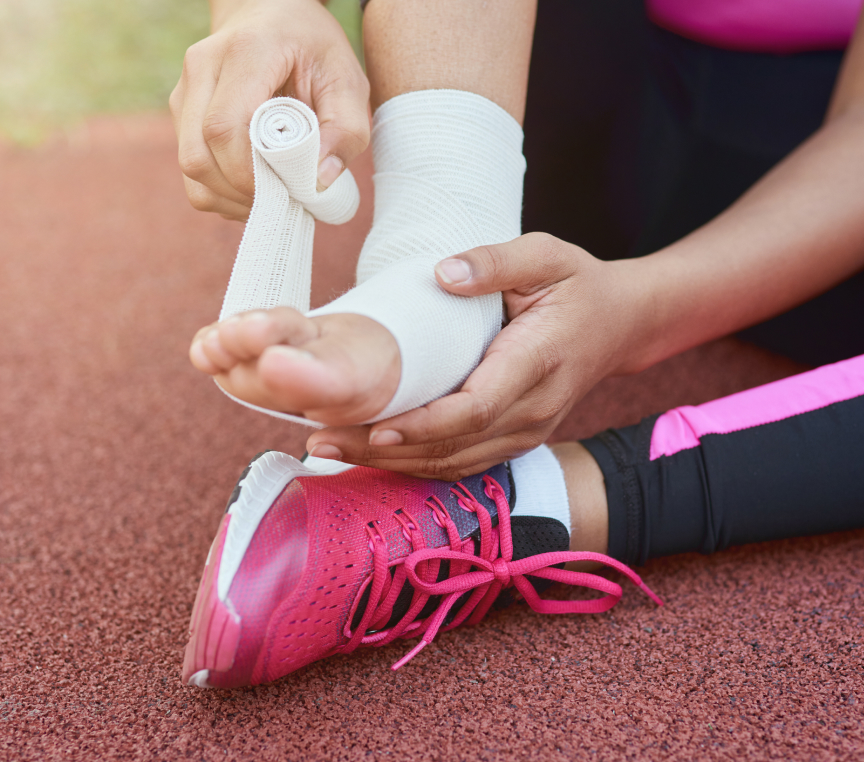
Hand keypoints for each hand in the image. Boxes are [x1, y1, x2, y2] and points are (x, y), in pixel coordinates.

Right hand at [169, 0, 369, 220]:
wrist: (272, 13)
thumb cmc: (314, 49)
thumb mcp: (348, 80)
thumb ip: (346, 130)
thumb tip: (319, 182)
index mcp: (244, 54)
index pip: (224, 128)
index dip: (250, 175)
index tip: (289, 191)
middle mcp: (202, 70)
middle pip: (198, 155)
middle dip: (242, 192)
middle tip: (285, 199)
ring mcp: (184, 93)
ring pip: (190, 169)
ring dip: (231, 197)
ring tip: (273, 196)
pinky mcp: (182, 115)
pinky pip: (192, 173)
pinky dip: (222, 193)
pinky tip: (255, 189)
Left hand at [306, 233, 647, 478]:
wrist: (620, 326)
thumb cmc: (578, 286)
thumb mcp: (547, 255)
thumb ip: (496, 262)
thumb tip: (441, 275)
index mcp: (539, 360)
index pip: (477, 406)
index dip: (425, 423)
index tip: (375, 426)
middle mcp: (534, 409)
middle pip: (456, 445)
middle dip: (388, 448)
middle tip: (322, 440)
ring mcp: (527, 432)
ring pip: (455, 463)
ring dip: (393, 463)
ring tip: (333, 449)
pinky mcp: (515, 440)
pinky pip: (463, 462)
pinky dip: (416, 463)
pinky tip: (373, 455)